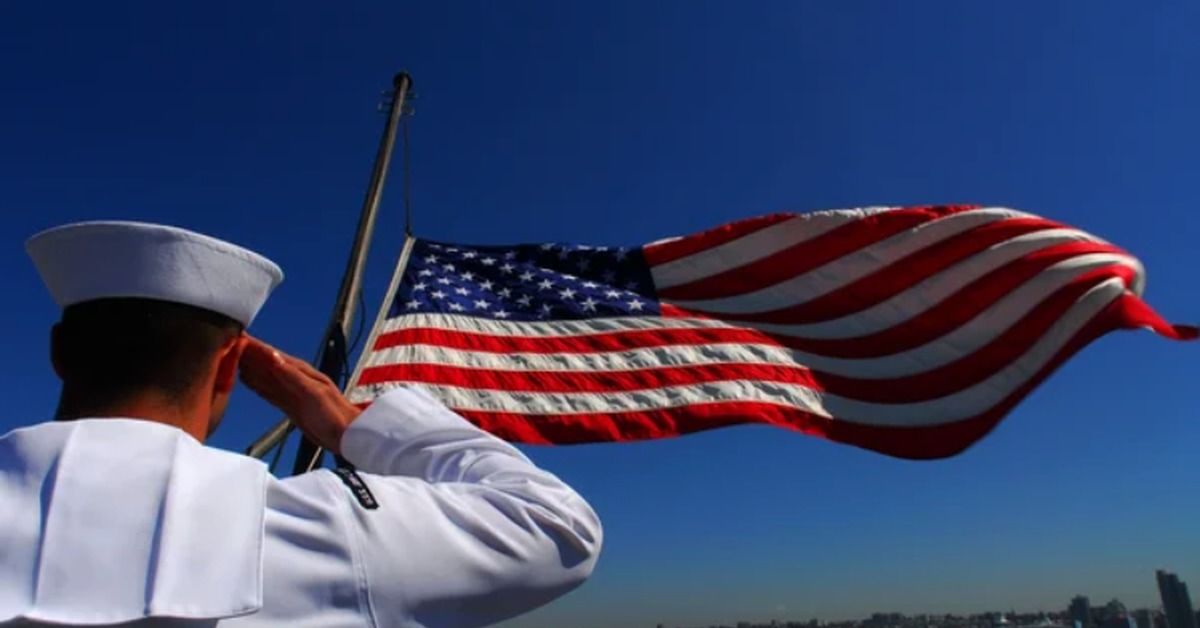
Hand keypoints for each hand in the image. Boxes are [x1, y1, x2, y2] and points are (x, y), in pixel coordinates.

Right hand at [238, 335, 361, 455]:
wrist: (347, 437)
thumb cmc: (335, 414)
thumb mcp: (313, 393)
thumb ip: (291, 376)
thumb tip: (272, 357)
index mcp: (301, 372)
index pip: (273, 356)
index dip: (255, 346)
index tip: (237, 336)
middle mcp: (295, 380)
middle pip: (266, 364)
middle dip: (248, 354)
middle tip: (226, 344)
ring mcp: (292, 393)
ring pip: (265, 377)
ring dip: (250, 368)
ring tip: (231, 359)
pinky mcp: (291, 406)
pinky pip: (269, 392)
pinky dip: (257, 385)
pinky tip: (248, 380)